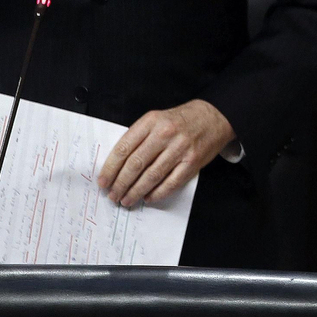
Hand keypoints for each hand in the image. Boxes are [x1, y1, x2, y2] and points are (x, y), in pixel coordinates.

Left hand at [98, 99, 234, 207]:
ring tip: (127, 200)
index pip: (124, 148)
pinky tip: (148, 197)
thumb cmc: (181, 120)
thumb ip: (139, 137)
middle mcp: (165, 134)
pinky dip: (158, 193)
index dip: (110, 168)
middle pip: (135, 164)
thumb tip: (118, 166)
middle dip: (121, 184)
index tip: (103, 181)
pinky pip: (171, 182)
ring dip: (136, 191)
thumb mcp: (157, 119)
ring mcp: (180, 148)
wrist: (214, 117)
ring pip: (151, 176)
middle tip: (113, 195)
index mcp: (151, 121)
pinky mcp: (192, 162)